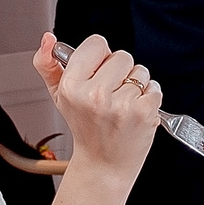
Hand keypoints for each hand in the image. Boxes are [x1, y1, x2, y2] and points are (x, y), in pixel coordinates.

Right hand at [35, 32, 161, 185]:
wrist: (103, 165)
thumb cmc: (85, 128)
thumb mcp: (60, 96)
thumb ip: (48, 64)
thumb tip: (48, 39)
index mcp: (71, 86)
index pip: (97, 44)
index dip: (100, 58)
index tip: (98, 75)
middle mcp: (94, 95)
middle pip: (122, 56)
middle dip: (120, 73)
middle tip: (110, 96)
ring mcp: (120, 105)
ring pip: (141, 72)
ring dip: (136, 86)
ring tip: (123, 106)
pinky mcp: (143, 113)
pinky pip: (155, 88)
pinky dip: (149, 99)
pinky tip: (135, 113)